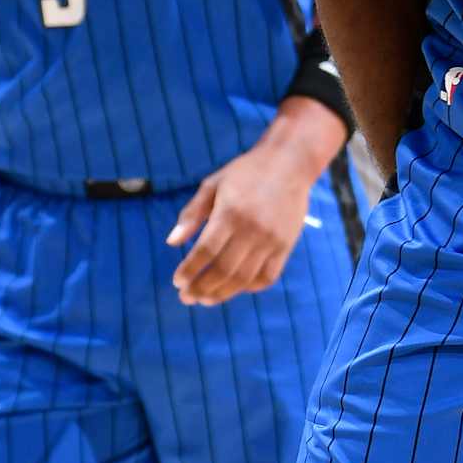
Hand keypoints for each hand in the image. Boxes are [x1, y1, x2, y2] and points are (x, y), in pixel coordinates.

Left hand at [170, 103, 344, 305]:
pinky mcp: (286, 246)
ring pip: (244, 279)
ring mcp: (272, 240)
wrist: (290, 163)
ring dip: (221, 294)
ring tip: (205, 299)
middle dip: (201, 288)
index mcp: (230, 212)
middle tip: (186, 296)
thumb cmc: (246, 172)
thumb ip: (192, 213)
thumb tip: (171, 243)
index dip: (190, 270)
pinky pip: (267, 277)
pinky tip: (233, 288)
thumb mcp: (213, 184)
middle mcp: (252, 229)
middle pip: (223, 270)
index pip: (206, 251)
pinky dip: (248, 287)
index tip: (177, 281)